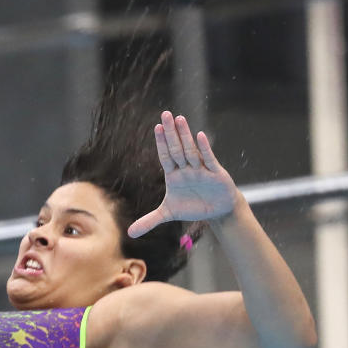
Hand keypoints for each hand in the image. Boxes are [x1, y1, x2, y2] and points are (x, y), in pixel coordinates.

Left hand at [128, 111, 241, 237]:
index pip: (165, 156)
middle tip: (165, 114)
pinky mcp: (216, 174)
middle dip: (171, 133)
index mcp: (174, 175)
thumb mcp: (169, 214)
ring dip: (186, 135)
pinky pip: (209, 159)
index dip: (161, 143)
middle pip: (177, 148)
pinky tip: (199, 135)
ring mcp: (201, 169)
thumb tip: (129, 233)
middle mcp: (187, 169)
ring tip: (180, 119)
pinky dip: (204, 148)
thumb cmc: (192, 207)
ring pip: (191, 150)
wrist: (217, 211)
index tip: (155, 128)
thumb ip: (150, 220)